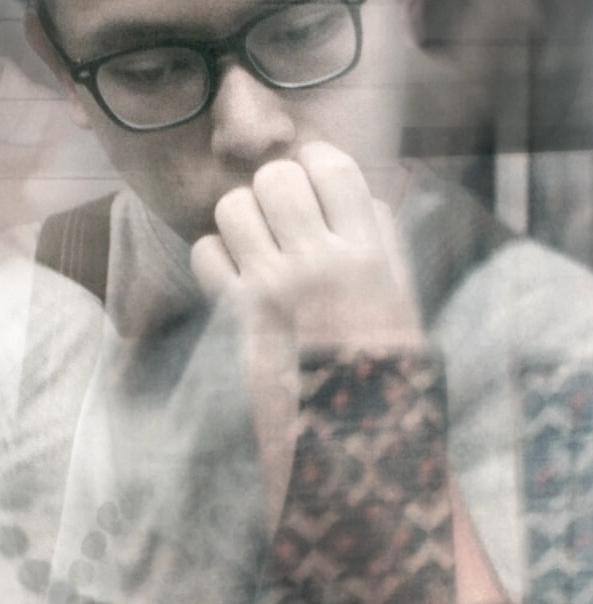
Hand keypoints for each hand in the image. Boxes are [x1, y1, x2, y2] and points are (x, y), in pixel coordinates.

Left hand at [192, 141, 419, 352]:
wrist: (352, 445)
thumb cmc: (381, 368)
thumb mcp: (401, 298)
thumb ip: (381, 239)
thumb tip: (355, 191)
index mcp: (367, 256)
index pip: (334, 167)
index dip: (318, 161)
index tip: (314, 177)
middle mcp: (318, 264)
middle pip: (276, 176)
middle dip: (275, 186)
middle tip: (282, 214)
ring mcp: (271, 288)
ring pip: (232, 206)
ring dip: (241, 218)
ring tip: (256, 242)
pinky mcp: (234, 316)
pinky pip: (205, 252)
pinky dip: (214, 258)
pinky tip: (235, 275)